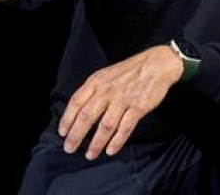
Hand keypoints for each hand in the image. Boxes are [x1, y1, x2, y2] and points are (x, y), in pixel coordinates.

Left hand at [59, 45, 183, 159]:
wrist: (156, 64)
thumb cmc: (130, 71)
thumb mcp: (106, 74)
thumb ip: (93, 89)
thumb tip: (79, 109)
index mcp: (97, 81)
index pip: (76, 102)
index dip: (67, 119)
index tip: (62, 132)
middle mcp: (107, 90)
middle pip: (87, 116)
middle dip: (76, 135)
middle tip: (69, 148)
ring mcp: (123, 99)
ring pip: (105, 125)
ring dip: (96, 143)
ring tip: (90, 154)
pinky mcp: (138, 107)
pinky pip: (125, 128)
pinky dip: (117, 141)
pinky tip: (110, 150)